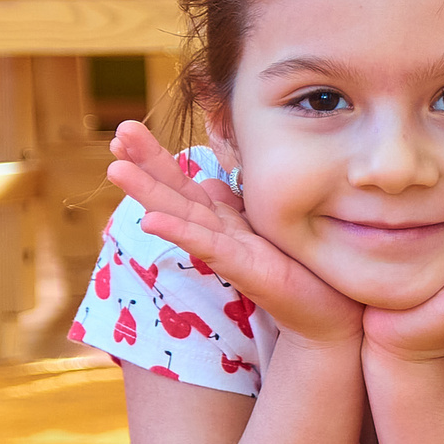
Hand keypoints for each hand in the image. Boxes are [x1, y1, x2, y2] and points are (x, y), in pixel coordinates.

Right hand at [105, 120, 362, 349]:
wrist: (328, 312)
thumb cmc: (300, 269)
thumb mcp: (267, 223)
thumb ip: (237, 204)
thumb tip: (210, 179)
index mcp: (224, 219)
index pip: (183, 182)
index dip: (155, 158)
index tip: (124, 130)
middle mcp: (218, 233)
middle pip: (175, 192)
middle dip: (145, 163)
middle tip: (115, 133)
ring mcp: (227, 250)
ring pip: (181, 215)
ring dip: (148, 193)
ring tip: (116, 168)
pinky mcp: (243, 268)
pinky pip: (207, 246)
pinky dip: (179, 232)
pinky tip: (150, 220)